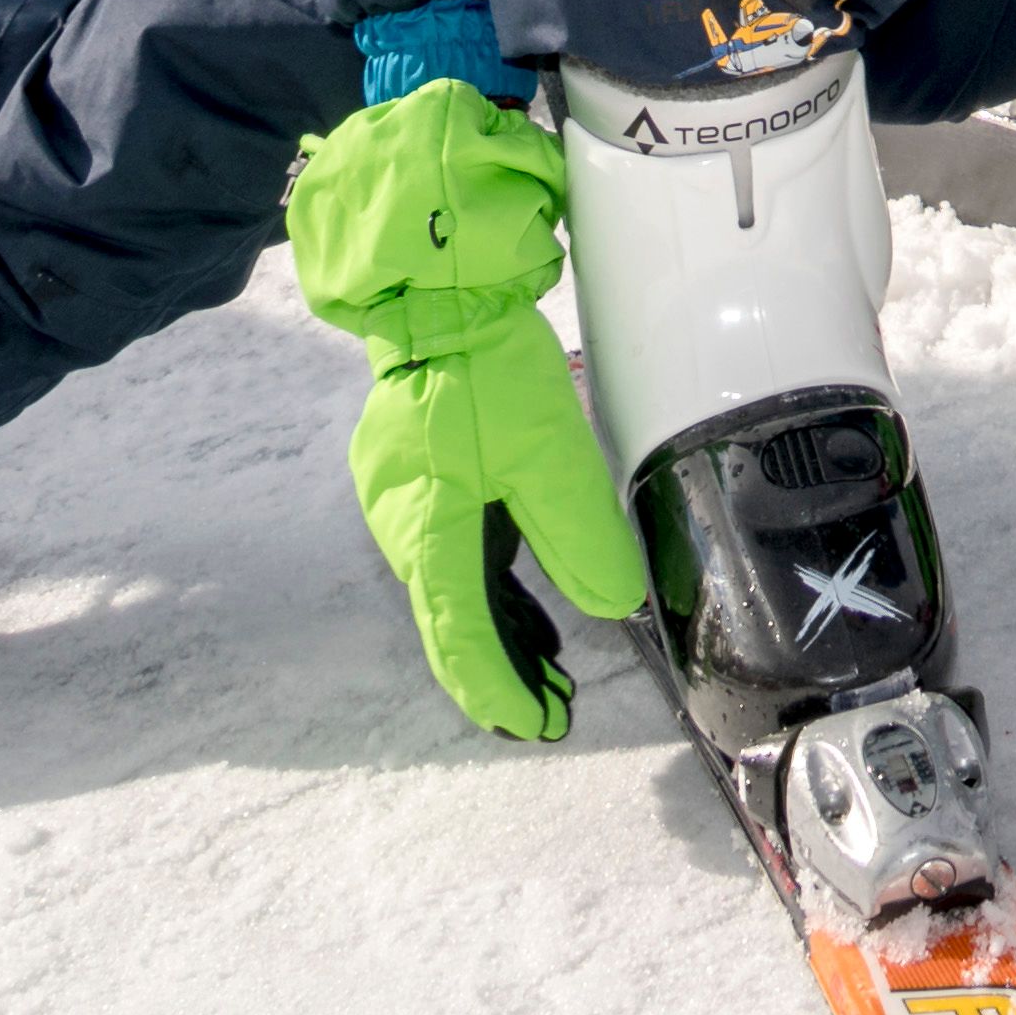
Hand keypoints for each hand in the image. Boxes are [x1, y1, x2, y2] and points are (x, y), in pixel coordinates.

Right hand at [283, 79, 642, 736]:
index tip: (535, 726)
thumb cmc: (487, 364)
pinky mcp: (416, 472)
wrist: (433, 287)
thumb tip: (611, 606)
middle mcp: (404, 523)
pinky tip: (525, 605)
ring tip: (547, 677)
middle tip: (549, 712)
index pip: (460, 635)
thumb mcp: (548, 446)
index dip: (497, 689)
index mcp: (429, 525)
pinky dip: (489, 589)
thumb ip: (576, 531)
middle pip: (450, 620)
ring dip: (497, 633)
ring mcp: (403, 498)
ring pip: (451, 589)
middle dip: (500, 672)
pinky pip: (453, 552)